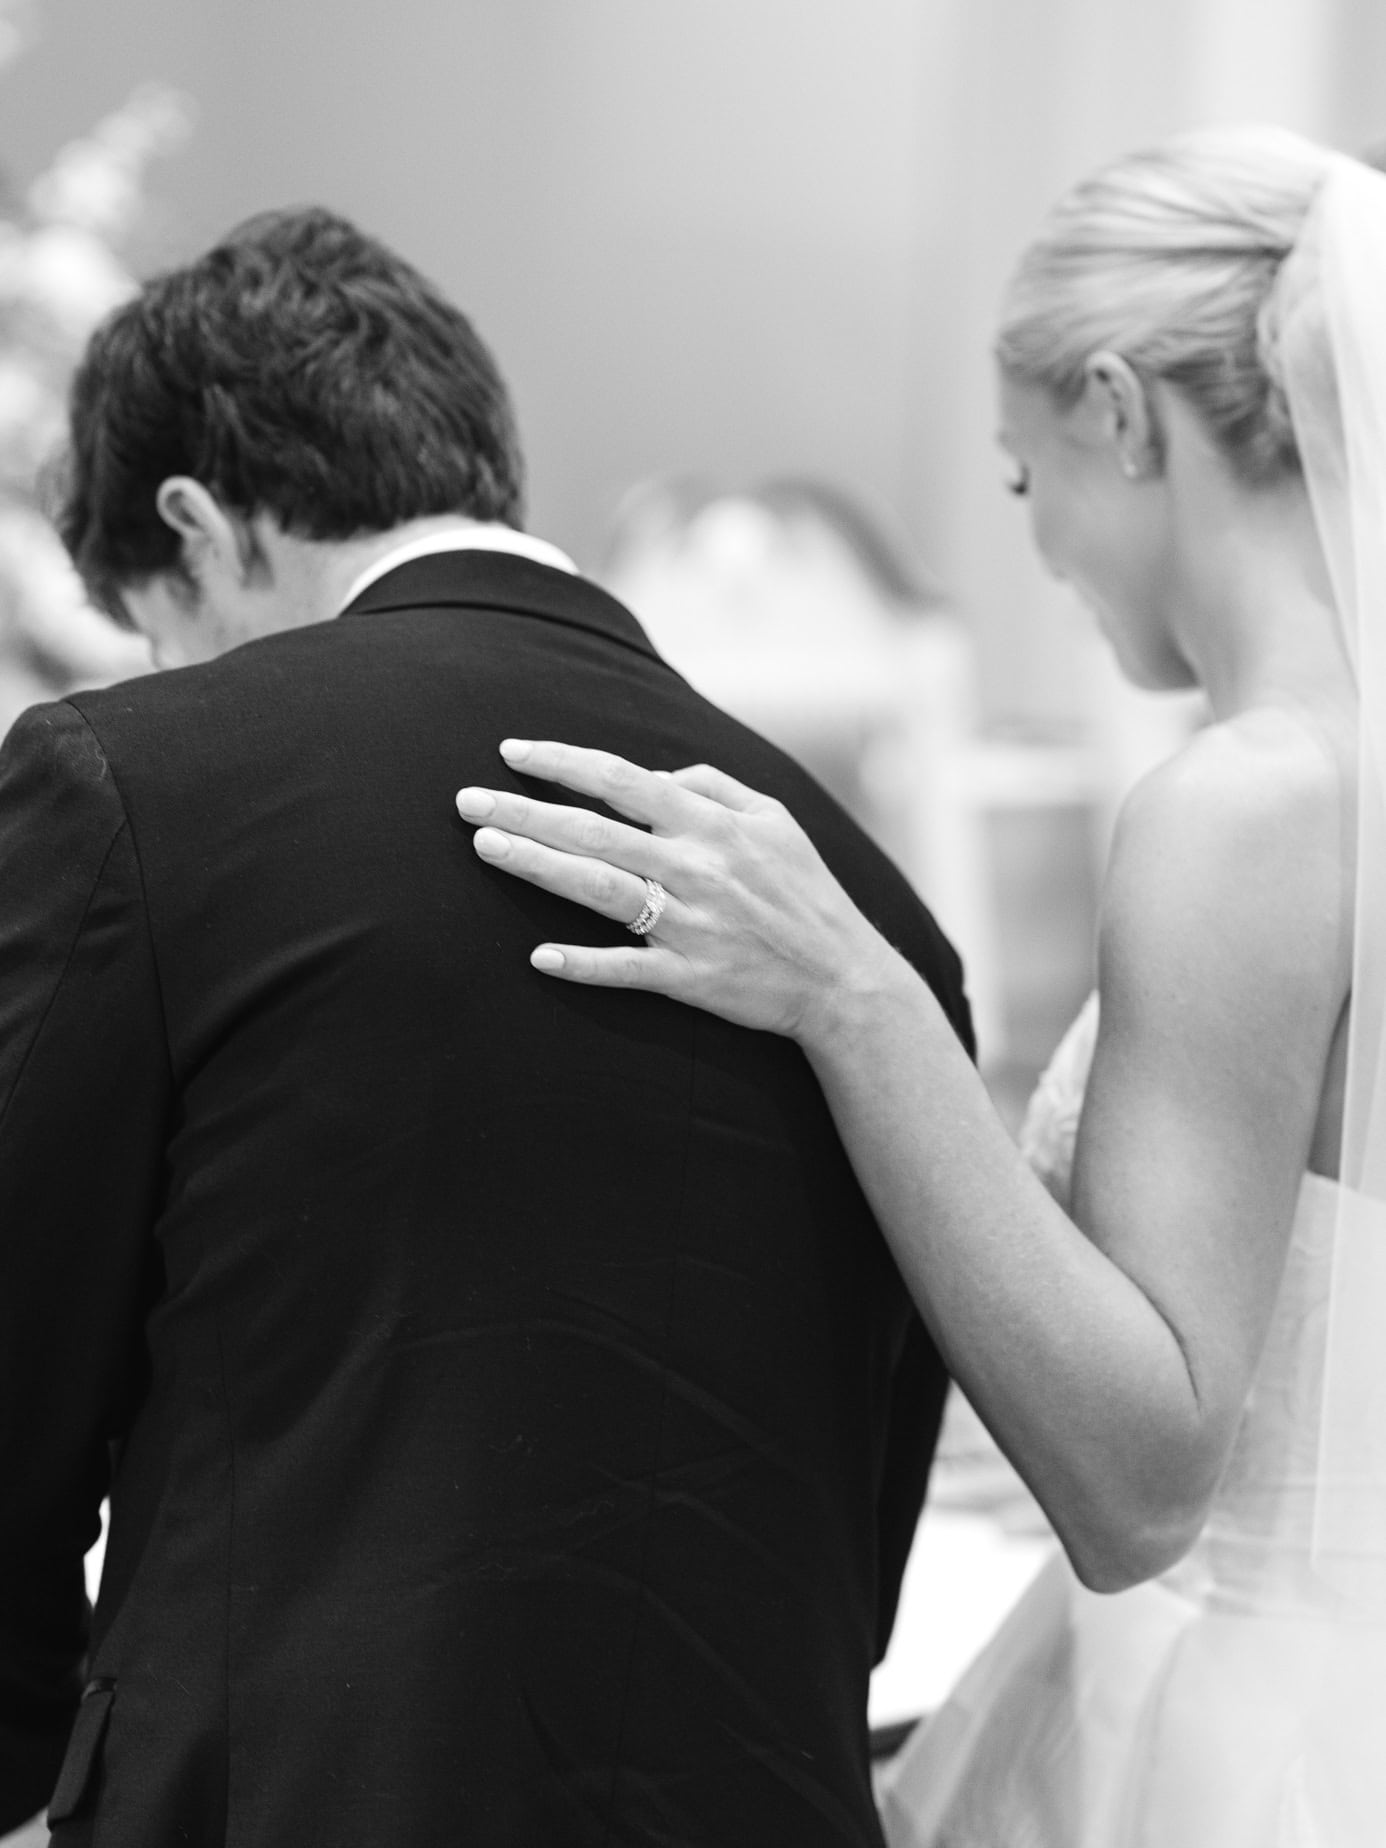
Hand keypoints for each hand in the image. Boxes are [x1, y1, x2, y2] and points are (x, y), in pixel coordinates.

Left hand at [454, 739, 896, 1040]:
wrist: (842, 977)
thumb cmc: (805, 891)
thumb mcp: (774, 819)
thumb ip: (714, 786)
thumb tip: (656, 775)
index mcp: (709, 823)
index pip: (619, 779)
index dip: (560, 762)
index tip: (510, 751)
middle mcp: (692, 867)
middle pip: (590, 831)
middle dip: (523, 812)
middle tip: (465, 803)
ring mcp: (687, 924)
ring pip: (595, 889)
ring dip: (535, 866)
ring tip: (486, 848)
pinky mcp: (688, 977)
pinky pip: (624, 969)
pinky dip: (582, 963)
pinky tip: (538, 956)